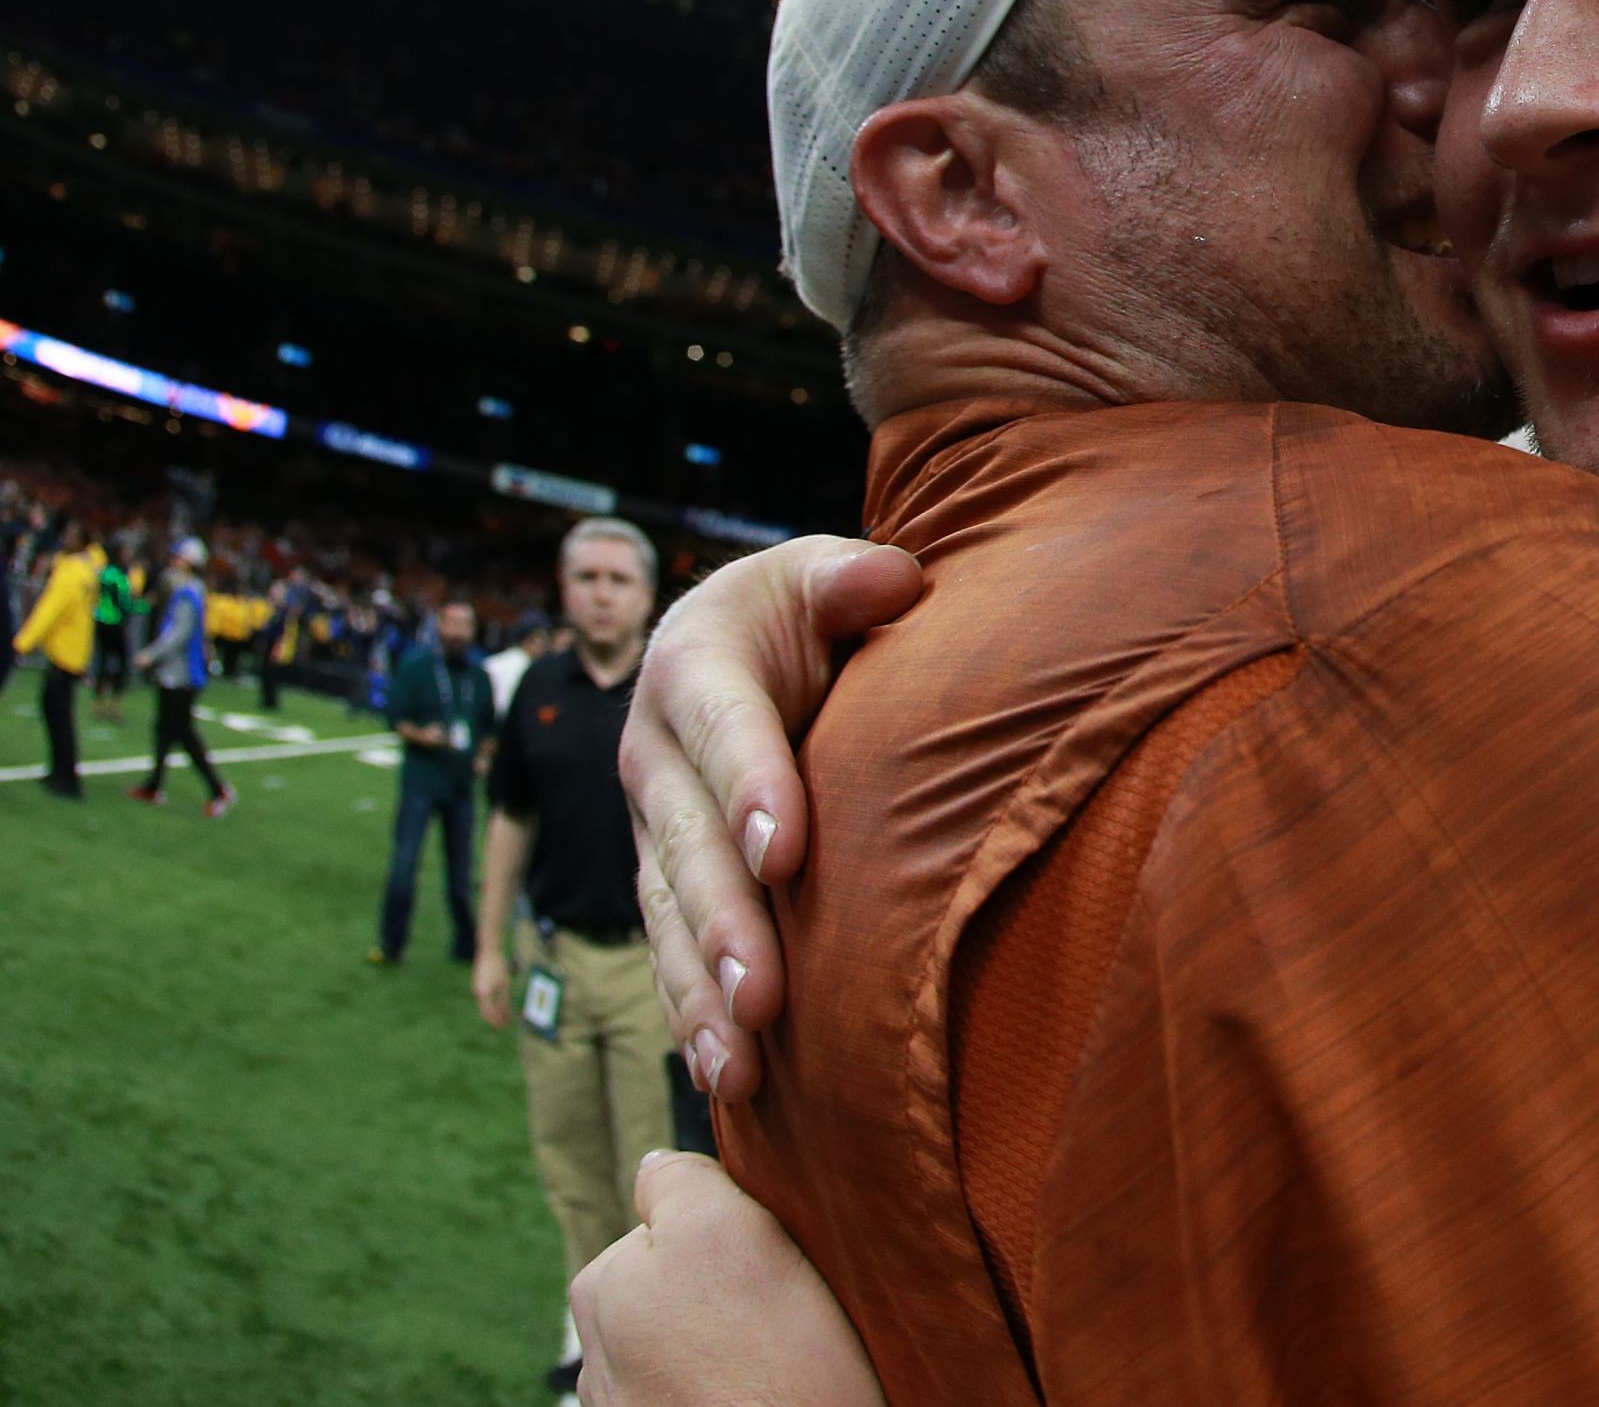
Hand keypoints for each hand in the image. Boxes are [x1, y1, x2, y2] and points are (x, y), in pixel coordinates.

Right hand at [472, 948, 512, 1029]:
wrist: (488, 952)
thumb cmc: (498, 967)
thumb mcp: (504, 984)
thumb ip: (504, 1000)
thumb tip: (506, 1014)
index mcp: (483, 993)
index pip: (489, 1013)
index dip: (496, 1021)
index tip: (504, 1027)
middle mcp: (477, 993)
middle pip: (485, 1011)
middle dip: (495, 1019)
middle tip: (504, 1026)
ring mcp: (476, 989)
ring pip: (485, 1006)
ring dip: (494, 1012)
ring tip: (504, 1018)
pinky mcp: (478, 986)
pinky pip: (485, 999)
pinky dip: (491, 1005)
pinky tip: (499, 1006)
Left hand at [573, 1152, 884, 1406]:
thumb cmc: (773, 1366)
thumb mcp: (728, 1234)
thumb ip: (681, 1183)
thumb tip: (652, 1164)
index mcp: (601, 1281)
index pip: (672, 1212)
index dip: (731, 1223)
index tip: (767, 1255)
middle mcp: (596, 1346)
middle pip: (676, 1279)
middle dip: (722, 1288)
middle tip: (779, 1311)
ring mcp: (624, 1401)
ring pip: (689, 1339)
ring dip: (725, 1343)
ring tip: (773, 1361)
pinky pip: (694, 1387)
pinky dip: (724, 1387)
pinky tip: (757, 1393)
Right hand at [623, 536, 920, 1102]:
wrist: (741, 644)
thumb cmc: (805, 609)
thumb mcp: (818, 575)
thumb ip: (849, 578)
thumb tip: (892, 579)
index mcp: (693, 667)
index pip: (724, 729)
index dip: (750, 788)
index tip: (786, 853)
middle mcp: (655, 755)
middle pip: (688, 847)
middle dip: (725, 926)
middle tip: (764, 999)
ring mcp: (653, 827)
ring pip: (669, 917)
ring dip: (702, 993)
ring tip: (740, 1066)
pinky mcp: (663, 881)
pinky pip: (668, 952)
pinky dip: (691, 1012)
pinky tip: (724, 1076)